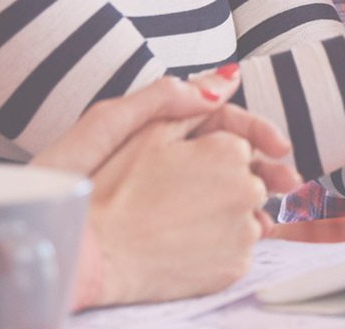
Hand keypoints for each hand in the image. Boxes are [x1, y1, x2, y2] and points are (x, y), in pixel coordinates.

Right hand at [34, 69, 299, 307]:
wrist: (92, 256)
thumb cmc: (112, 190)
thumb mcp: (148, 131)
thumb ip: (194, 98)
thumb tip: (231, 75)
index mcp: (229, 151)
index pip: (243, 145)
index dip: (214, 154)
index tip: (192, 168)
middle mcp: (247, 190)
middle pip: (251, 181)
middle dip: (227, 183)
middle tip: (183, 196)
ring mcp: (244, 233)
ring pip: (248, 216)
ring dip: (227, 215)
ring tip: (180, 221)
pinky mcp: (235, 267)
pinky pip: (239, 250)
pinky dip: (221, 246)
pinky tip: (185, 244)